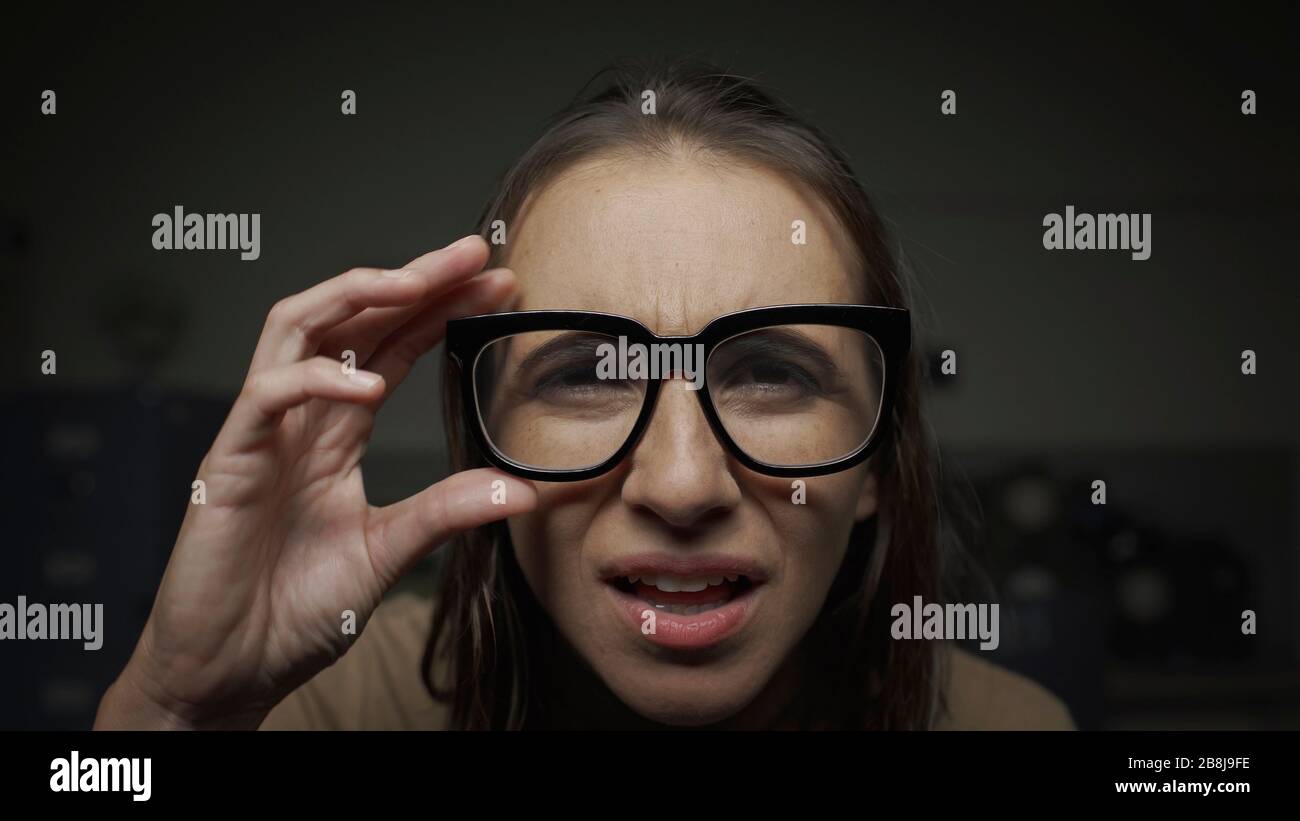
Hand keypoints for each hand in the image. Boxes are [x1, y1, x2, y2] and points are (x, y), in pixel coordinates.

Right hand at [95, 235, 535, 728]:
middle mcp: (298, 420)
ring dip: (357, 297)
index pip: (390, 346)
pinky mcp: (226, 464)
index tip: (499, 286)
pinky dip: (315, 381)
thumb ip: (445, 514)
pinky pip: (264, 398)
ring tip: (418, 282)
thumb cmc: (293, 610)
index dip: (440, 311)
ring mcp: (260, 435)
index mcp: (334, 435)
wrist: (229, 671)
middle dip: (410, 279)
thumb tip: (521, 490)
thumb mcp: (387, 554)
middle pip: (349, 319)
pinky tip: (368, 385)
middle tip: (471, 253)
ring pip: (294, 330)